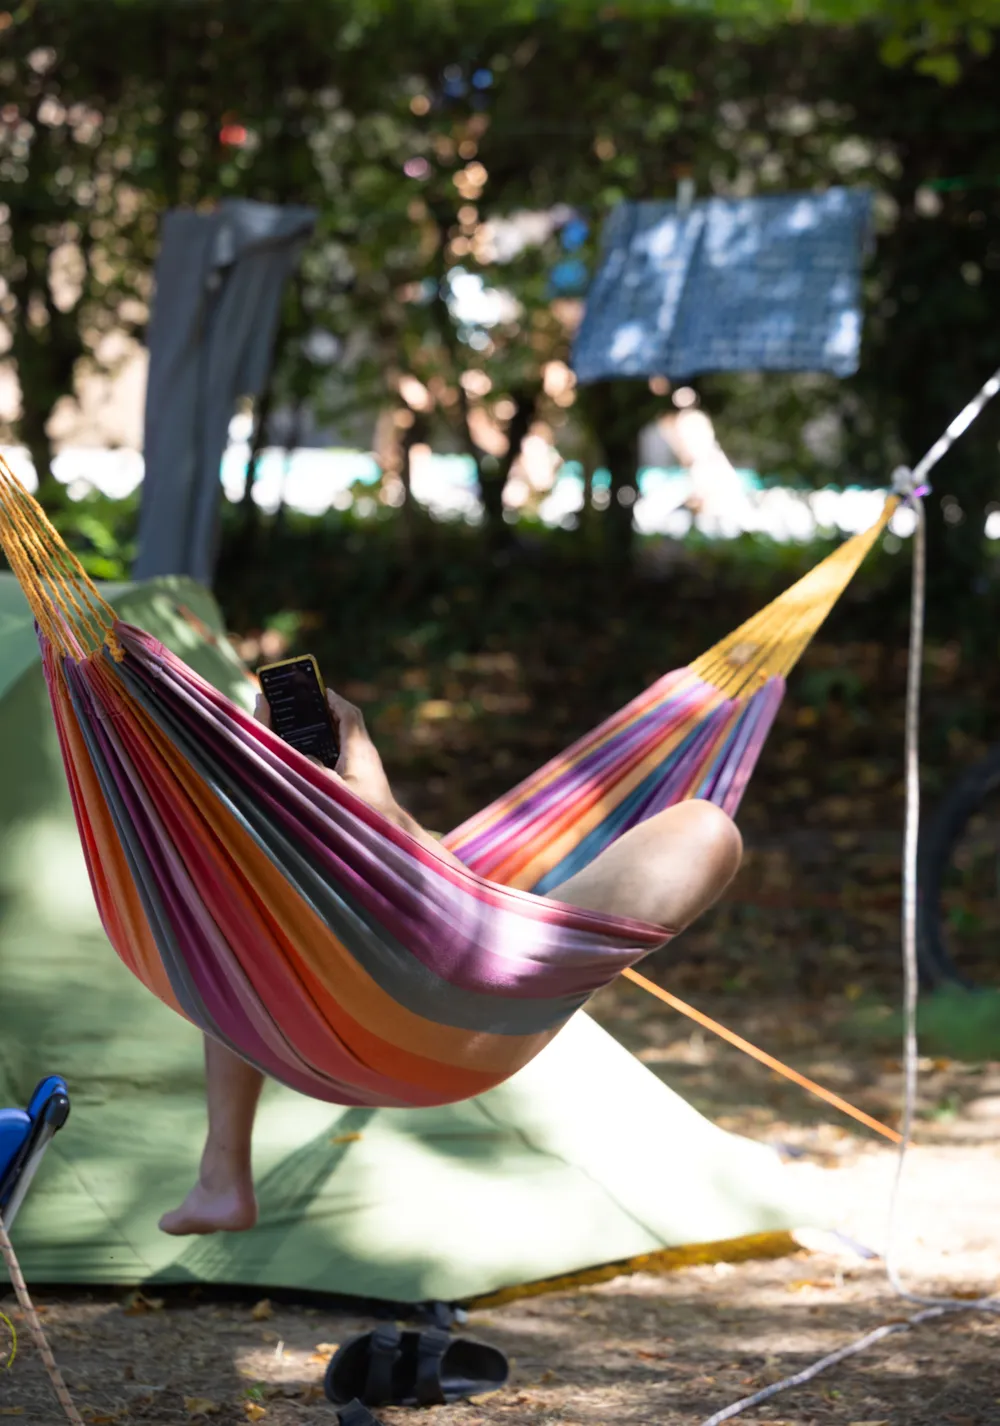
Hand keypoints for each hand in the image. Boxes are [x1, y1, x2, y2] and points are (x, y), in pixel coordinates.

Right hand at [254, 686, 400, 822]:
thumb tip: (301, 757)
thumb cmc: (365, 813)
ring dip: (327, 731)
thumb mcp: (332, 790)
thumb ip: (313, 770)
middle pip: (345, 723)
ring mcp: (366, 766)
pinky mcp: (365, 779)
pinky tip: (315, 759)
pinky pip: (345, 754)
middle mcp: (365, 753)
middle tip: (305, 705)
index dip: (334, 700)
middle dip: (326, 712)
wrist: (391, 833)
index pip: (349, 714)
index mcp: (359, 749)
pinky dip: (330, 749)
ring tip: (304, 727)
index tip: (319, 690)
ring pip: (345, 739)